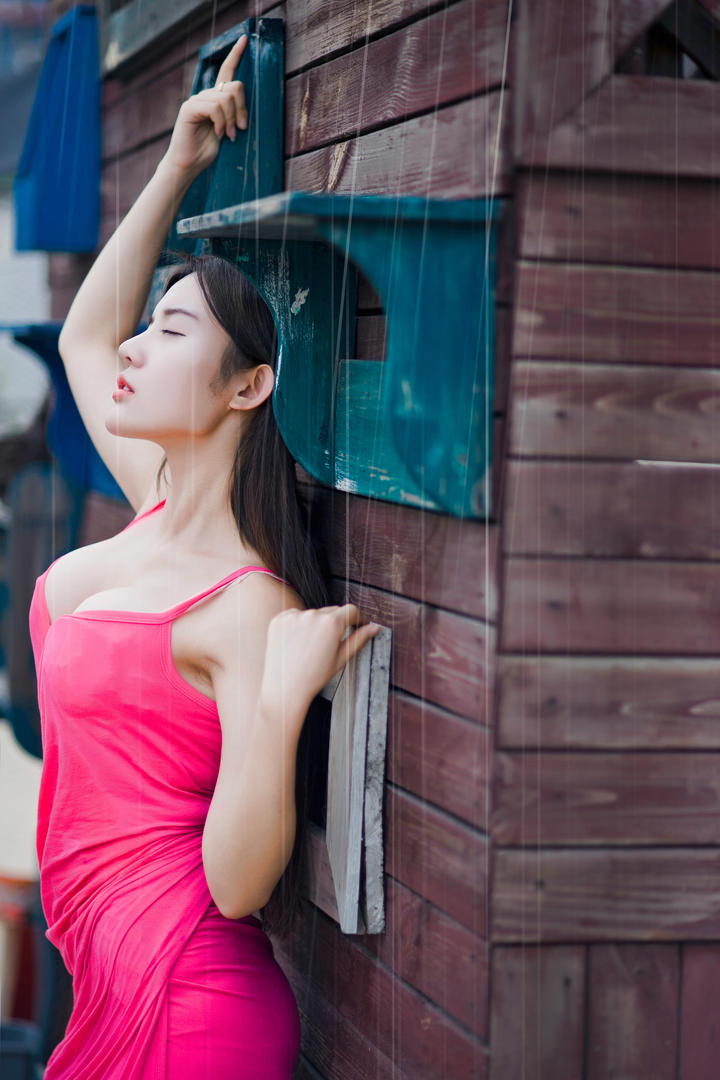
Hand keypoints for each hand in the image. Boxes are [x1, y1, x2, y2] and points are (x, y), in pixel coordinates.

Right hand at [160, 34, 248, 179]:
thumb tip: (241, 105)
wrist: (188, 165)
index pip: (226, 71)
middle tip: (240, 129)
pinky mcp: (189, 108)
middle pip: (234, 86)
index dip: (235, 55)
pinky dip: (221, 123)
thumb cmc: (207, 151)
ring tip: (228, 136)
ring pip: (225, 98)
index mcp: (215, 98)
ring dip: (231, 120)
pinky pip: (214, 107)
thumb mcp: (227, 131)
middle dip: (242, 109)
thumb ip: (233, 114)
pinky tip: (219, 135)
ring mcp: (196, 100)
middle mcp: (205, 95)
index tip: (244, 40)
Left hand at [259, 605, 381, 721]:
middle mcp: (313, 615)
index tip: (360, 623)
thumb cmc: (313, 677)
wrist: (285, 688)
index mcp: (331, 623)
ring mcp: (294, 616)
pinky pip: (295, 616)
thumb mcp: (341, 658)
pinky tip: (298, 643)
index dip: (359, 618)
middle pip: (332, 612)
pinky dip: (299, 625)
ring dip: (317, 624)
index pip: (351, 611)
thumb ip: (359, 639)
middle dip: (337, 623)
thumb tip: (374, 628)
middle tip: (332, 644)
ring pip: (313, 614)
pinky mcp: (280, 619)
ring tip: (312, 648)